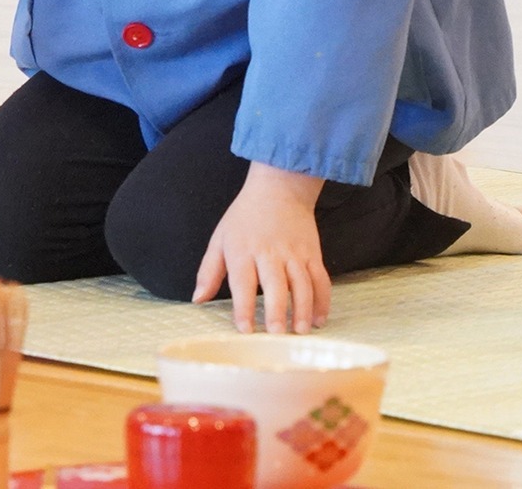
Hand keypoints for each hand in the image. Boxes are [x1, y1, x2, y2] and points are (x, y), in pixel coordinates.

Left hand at [193, 163, 330, 333]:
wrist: (280, 188)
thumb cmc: (245, 217)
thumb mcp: (220, 238)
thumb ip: (209, 271)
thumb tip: (198, 300)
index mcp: (243, 250)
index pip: (242, 283)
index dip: (243, 308)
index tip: (245, 330)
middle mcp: (270, 253)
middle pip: (275, 285)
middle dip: (277, 310)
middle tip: (277, 333)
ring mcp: (294, 253)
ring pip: (302, 284)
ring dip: (303, 309)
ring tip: (300, 331)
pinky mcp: (312, 253)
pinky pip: (321, 279)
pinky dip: (323, 300)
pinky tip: (320, 319)